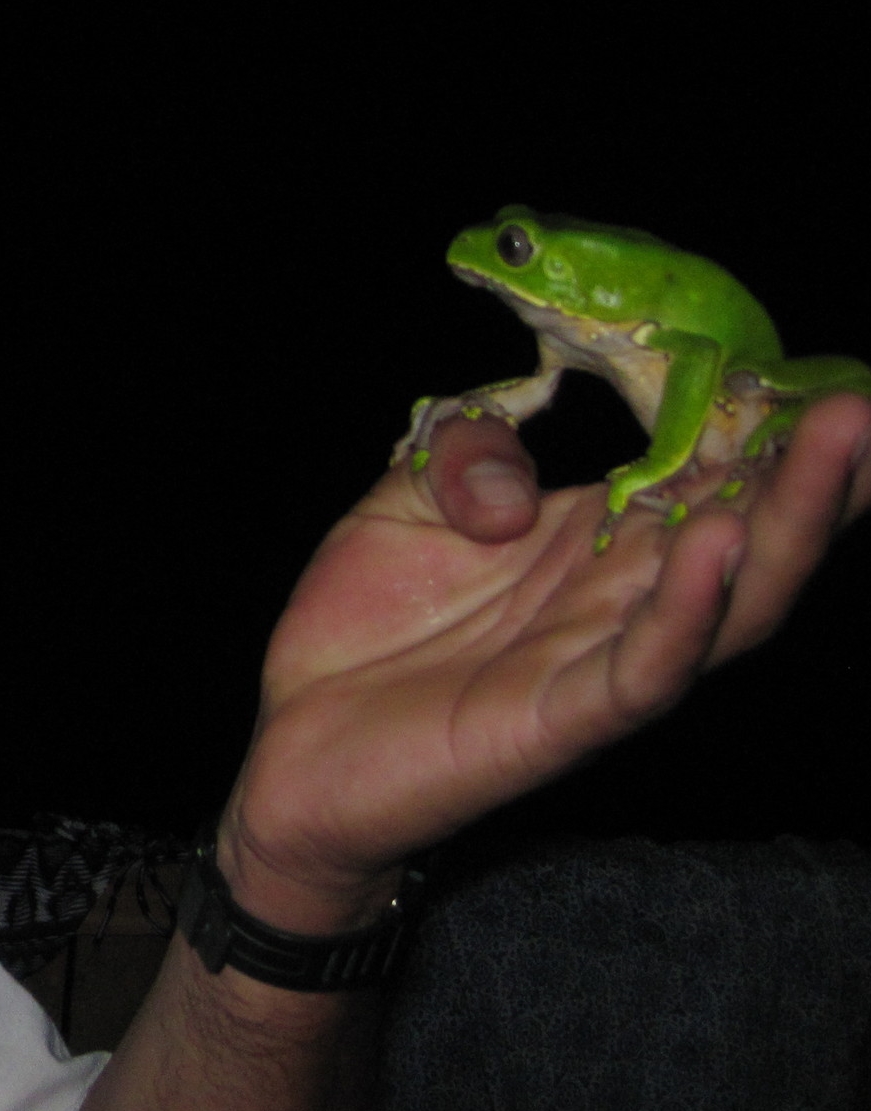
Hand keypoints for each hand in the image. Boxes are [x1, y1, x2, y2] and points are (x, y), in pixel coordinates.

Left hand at [219, 395, 870, 934]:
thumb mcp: (406, 495)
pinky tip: (719, 548)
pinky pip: (639, 672)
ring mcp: (598, 665)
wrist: (297, 739)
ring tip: (837, 445)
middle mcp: (619, 602)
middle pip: (749, 537)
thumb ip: (467, 453)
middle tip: (869, 402)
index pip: (707, 480)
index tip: (832, 370)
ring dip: (786, 526)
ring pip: (726, 604)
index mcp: (595, 541)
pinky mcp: (558, 723)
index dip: (767, 428)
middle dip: (818, 472)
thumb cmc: (365, 621)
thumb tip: (525, 479)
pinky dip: (683, 614)